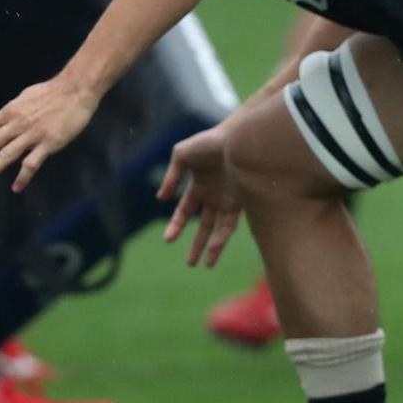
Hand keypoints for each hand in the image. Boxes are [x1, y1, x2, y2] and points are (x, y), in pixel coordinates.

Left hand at [0, 75, 100, 191]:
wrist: (77, 89)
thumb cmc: (51, 93)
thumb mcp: (24, 98)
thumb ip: (12, 112)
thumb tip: (1, 118)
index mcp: (9, 113)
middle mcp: (17, 124)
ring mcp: (32, 134)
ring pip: (6, 154)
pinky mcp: (48, 142)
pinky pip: (32, 163)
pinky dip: (23, 176)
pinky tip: (16, 188)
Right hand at [158, 126, 244, 267]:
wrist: (237, 138)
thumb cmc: (209, 142)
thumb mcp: (181, 155)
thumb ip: (171, 176)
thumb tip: (161, 198)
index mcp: (199, 186)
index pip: (185, 211)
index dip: (176, 225)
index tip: (168, 240)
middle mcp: (214, 197)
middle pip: (203, 226)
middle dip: (196, 244)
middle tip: (190, 263)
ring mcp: (228, 200)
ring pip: (218, 230)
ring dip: (211, 247)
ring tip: (205, 265)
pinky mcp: (240, 202)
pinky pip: (230, 225)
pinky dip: (221, 238)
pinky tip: (214, 248)